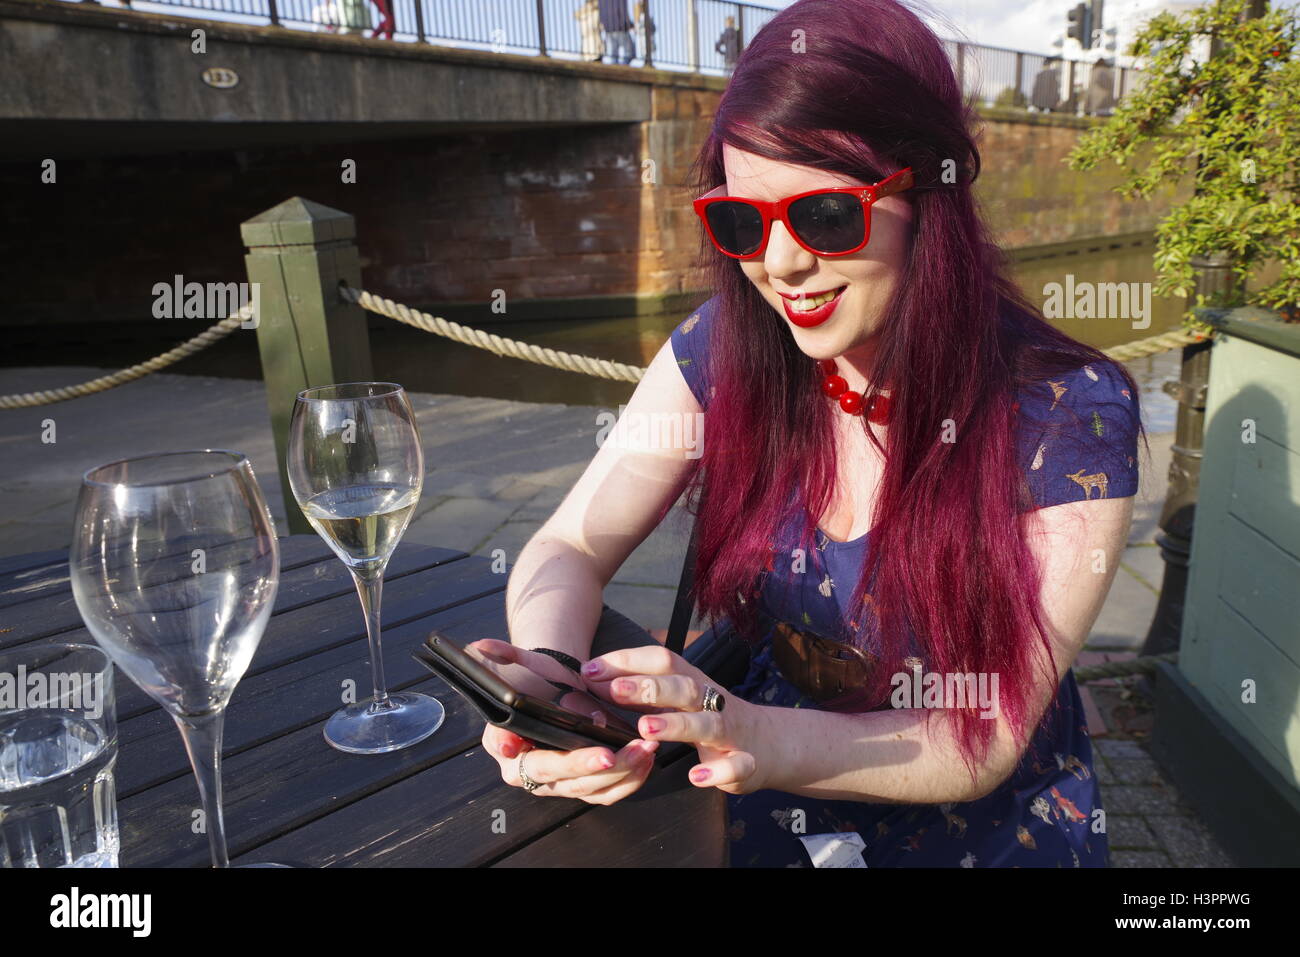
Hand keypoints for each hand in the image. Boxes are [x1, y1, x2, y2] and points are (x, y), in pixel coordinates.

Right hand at [470, 639, 659, 804]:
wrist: (555, 687)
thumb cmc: (536, 680)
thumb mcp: (521, 665)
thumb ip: (502, 657)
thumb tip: (479, 647)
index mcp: (507, 749)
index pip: (532, 763)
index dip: (561, 762)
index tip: (595, 754)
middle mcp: (530, 774)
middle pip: (566, 780)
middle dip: (594, 767)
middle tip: (620, 752)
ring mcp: (559, 783)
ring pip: (592, 790)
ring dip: (623, 773)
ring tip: (645, 748)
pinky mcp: (584, 786)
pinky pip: (609, 793)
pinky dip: (631, 780)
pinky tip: (647, 760)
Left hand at [582, 645, 766, 794]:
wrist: (770, 744)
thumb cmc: (710, 717)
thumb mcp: (679, 698)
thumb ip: (640, 691)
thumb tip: (591, 681)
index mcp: (691, 682)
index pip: (662, 660)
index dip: (627, 661)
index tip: (590, 669)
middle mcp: (711, 702)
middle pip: (683, 687)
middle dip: (648, 687)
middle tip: (614, 690)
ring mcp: (730, 733)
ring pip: (707, 723)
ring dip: (676, 724)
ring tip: (645, 728)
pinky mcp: (745, 763)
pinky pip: (736, 766)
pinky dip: (717, 772)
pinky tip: (695, 777)